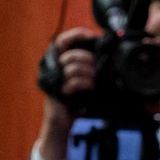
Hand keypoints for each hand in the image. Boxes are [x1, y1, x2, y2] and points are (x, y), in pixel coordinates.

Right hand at [36, 27, 102, 159]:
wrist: (63, 125)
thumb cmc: (75, 102)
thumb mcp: (84, 80)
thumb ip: (89, 66)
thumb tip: (105, 53)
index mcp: (59, 63)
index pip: (62, 41)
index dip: (75, 35)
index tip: (90, 35)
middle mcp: (53, 70)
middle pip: (71, 54)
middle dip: (88, 60)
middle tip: (97, 69)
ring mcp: (54, 81)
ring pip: (72, 67)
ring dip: (88, 73)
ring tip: (94, 81)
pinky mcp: (56, 93)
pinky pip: (72, 82)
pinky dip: (84, 83)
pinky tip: (91, 87)